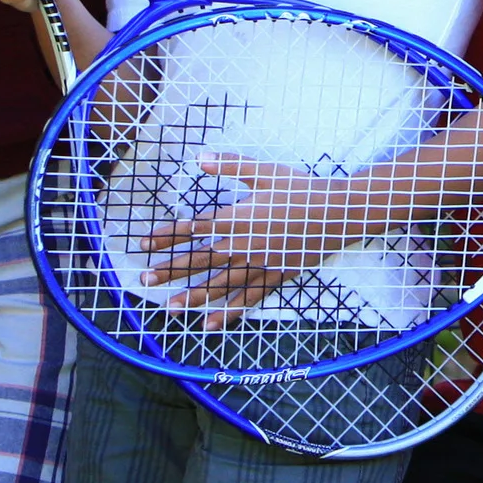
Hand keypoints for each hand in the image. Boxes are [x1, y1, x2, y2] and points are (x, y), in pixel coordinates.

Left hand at [134, 156, 370, 321]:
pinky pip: (246, 298)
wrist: (338, 213)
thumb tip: (200, 158)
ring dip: (192, 296)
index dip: (167, 236)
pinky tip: (208, 325)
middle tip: (144, 279)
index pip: (193, 228)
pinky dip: (227, 313)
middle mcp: (242, 244)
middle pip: (199, 259)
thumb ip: (231, 166)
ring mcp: (258, 264)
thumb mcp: (265, 172)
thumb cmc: (302, 189)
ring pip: (218, 284)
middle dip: (170, 269)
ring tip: (169, 308)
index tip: (143, 243)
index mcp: (237, 217)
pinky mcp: (274, 276)